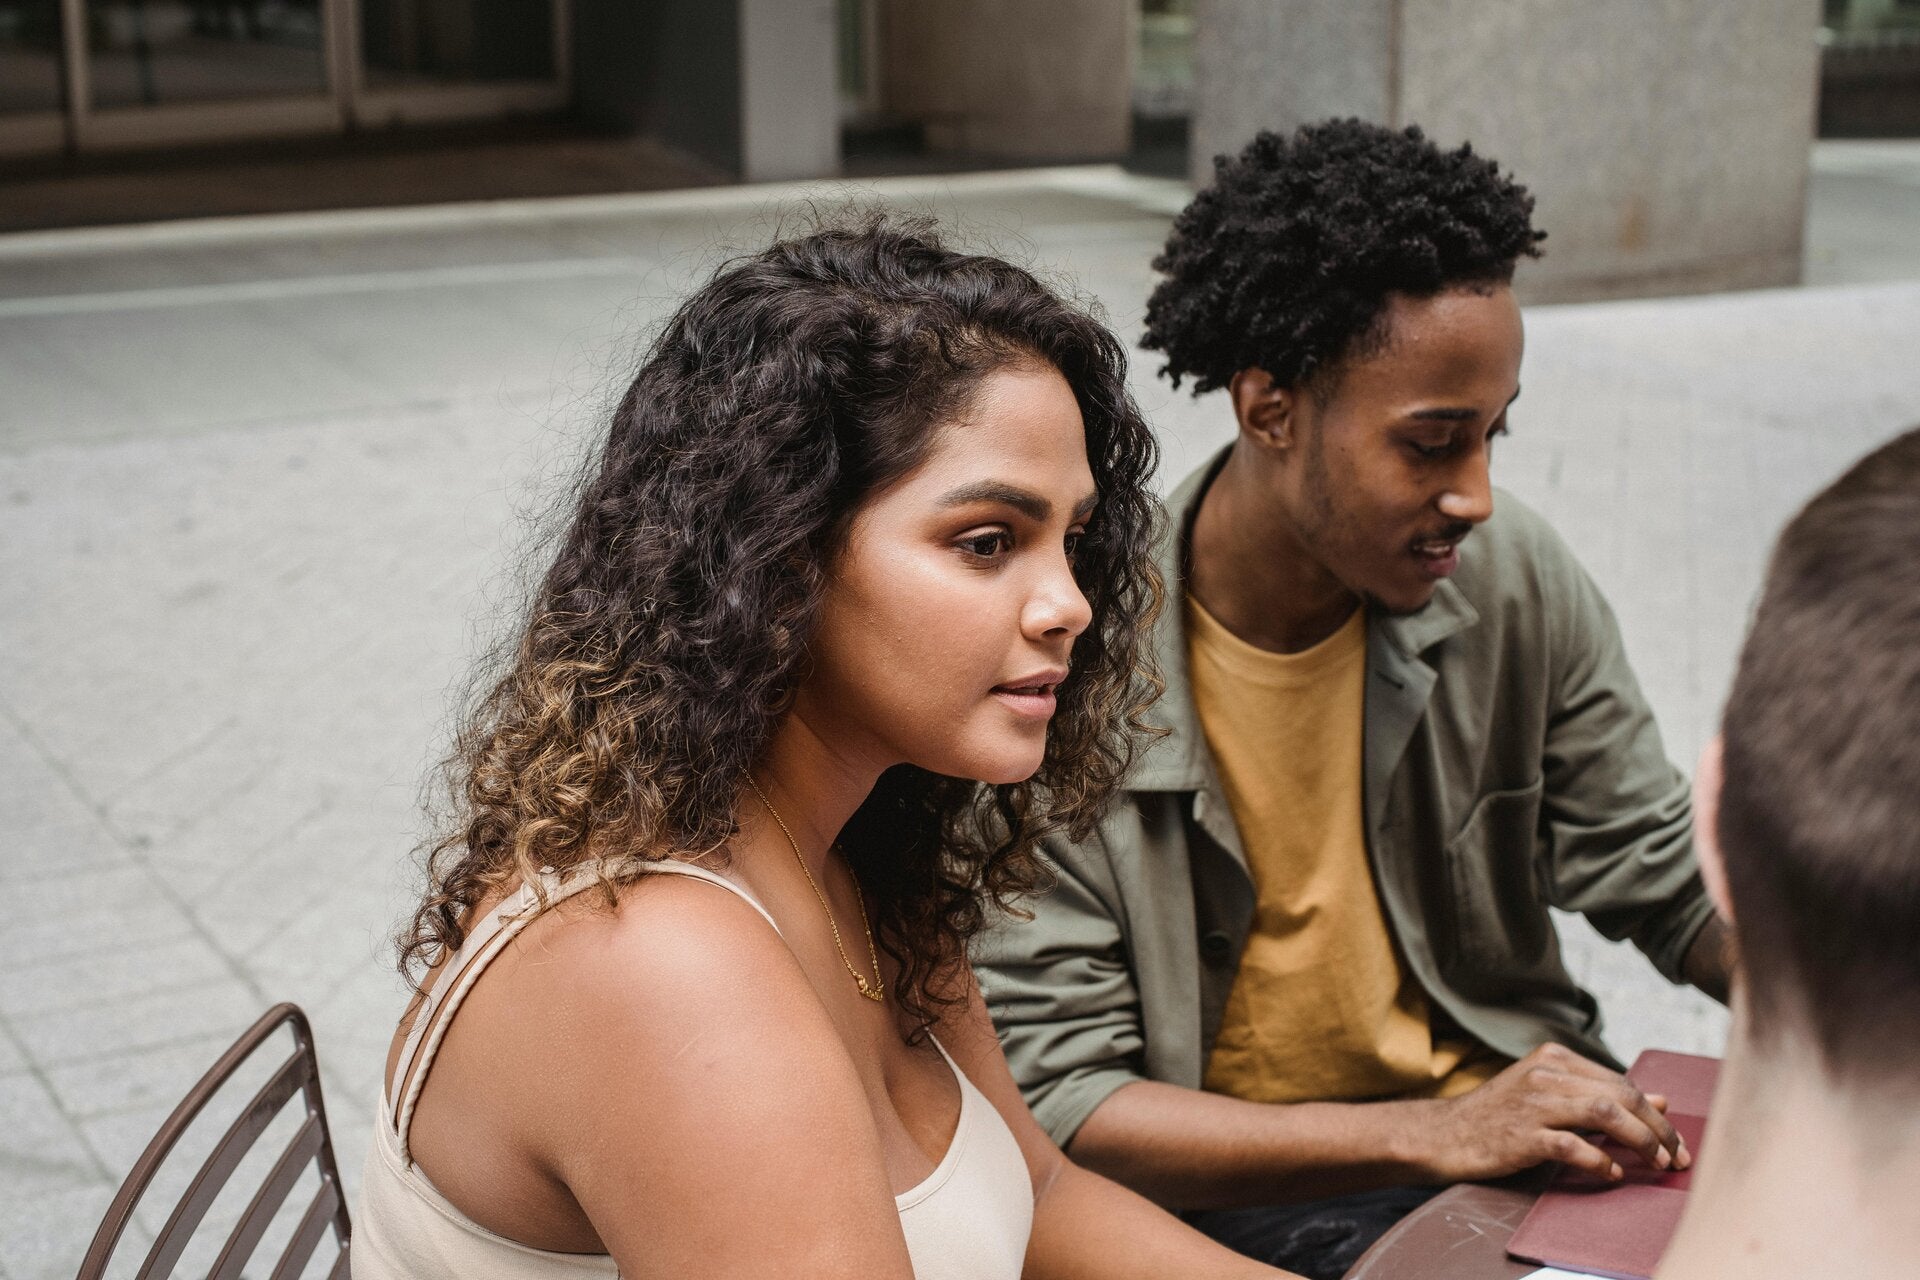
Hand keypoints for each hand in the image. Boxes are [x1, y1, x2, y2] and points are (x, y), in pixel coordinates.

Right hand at [1413, 1043, 1689, 1183]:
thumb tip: (1660, 1100)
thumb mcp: (1549, 1095)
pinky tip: (1611, 1173)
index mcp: (1554, 1058)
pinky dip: (1600, 1160)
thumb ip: (1599, 1095)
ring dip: (1639, 1141)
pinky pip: (1573, 1145)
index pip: (1621, 1082)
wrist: (1446, 1134)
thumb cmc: (1501, 1116)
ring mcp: (1532, 1102)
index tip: (1674, 1141)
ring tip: (1655, 1164)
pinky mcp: (1521, 1134)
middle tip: (1676, 1157)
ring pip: (1604, 1113)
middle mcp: (1545, 1073)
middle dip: (1657, 1129)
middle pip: (1620, 1095)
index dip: (1655, 1114)